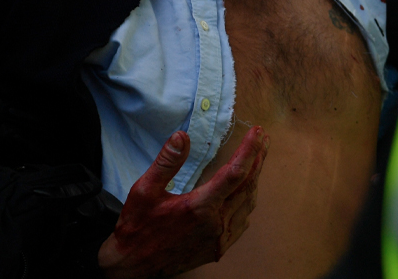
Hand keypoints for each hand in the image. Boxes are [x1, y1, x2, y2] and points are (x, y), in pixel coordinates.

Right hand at [98, 126, 268, 277]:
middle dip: (258, 159)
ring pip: (248, 204)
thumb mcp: (144, 190)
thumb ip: (166, 162)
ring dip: (254, 180)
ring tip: (257, 160)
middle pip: (247, 186)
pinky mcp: (218, 248)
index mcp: (199, 207)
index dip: (249, 150)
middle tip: (263, 139)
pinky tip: (245, 193)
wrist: (134, 266)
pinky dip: (247, 202)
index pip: (234, 173)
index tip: (258, 132)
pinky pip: (242, 222)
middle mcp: (215, 224)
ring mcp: (219, 238)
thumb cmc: (137, 227)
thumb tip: (182, 136)